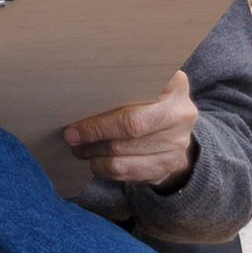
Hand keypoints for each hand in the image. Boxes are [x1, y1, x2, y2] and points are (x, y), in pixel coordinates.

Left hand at [64, 71, 198, 189]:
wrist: (172, 136)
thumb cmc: (144, 105)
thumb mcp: (139, 87)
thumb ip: (117, 86)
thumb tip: (75, 96)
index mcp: (174, 83)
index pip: (138, 85)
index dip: (106, 95)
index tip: (79, 101)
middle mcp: (180, 112)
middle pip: (130, 123)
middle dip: (94, 130)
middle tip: (71, 133)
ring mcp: (177, 142)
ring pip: (122, 149)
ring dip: (93, 150)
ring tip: (78, 147)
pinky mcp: (167, 165)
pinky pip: (125, 169)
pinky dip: (101, 166)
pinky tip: (93, 161)